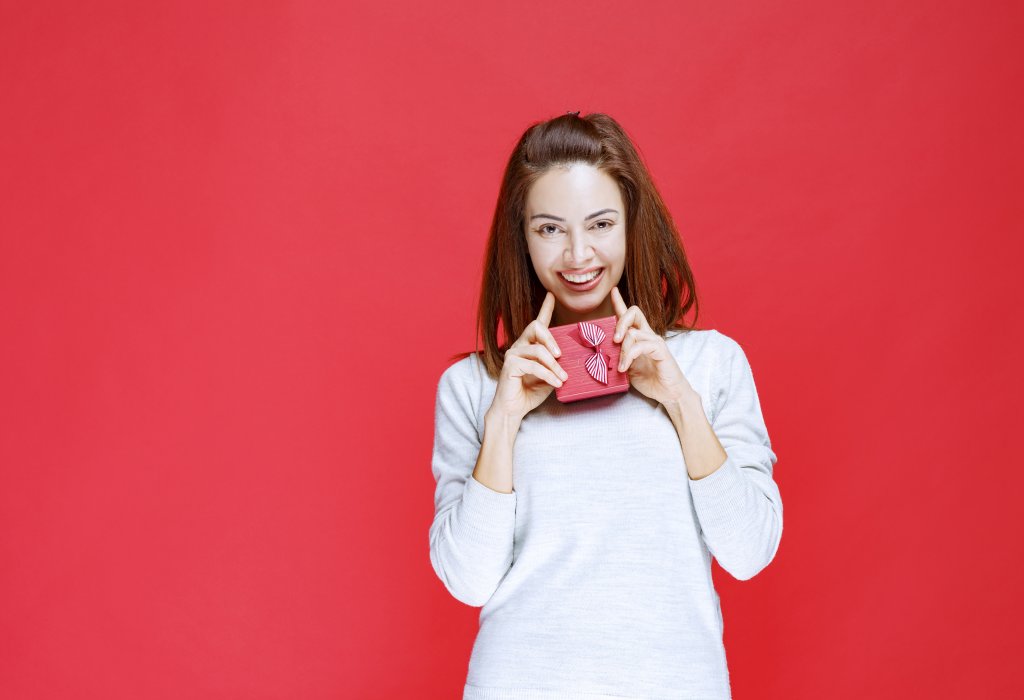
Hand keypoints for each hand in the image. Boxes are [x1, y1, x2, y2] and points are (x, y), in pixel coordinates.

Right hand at [488, 291, 568, 422]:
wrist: (513, 410)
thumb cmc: (530, 393)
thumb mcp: (549, 376)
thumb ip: (556, 365)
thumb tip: (572, 360)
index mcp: (529, 346)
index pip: (537, 323)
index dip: (544, 308)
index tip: (551, 295)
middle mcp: (519, 346)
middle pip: (536, 327)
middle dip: (551, 339)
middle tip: (561, 355)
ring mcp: (512, 354)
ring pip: (538, 350)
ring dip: (554, 365)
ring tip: (563, 377)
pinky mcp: (510, 365)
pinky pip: (533, 365)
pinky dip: (548, 375)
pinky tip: (556, 383)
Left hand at [610, 287, 694, 406]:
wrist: (670, 394)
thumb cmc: (650, 380)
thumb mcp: (628, 367)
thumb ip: (618, 356)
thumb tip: (601, 352)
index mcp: (640, 337)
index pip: (629, 315)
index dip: (620, 302)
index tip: (612, 291)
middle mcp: (648, 335)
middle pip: (633, 313)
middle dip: (620, 321)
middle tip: (613, 339)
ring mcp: (655, 342)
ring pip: (633, 332)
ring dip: (623, 349)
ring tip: (620, 365)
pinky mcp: (661, 351)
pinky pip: (642, 345)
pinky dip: (630, 356)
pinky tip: (624, 368)